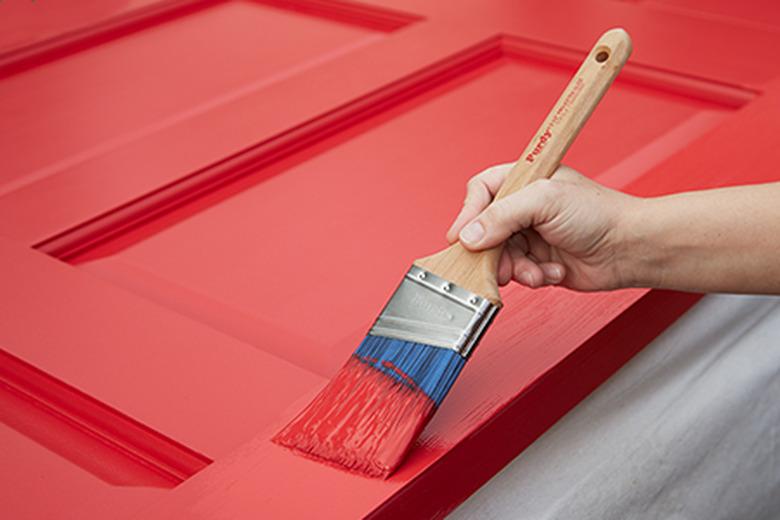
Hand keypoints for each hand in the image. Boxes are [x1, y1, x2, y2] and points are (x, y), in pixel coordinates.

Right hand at [446, 163, 639, 290]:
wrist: (629, 248)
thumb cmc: (601, 214)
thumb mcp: (544, 201)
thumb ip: (502, 215)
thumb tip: (470, 235)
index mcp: (524, 180)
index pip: (481, 192)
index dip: (468, 214)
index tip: (461, 237)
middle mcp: (524, 207)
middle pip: (484, 229)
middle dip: (492, 250)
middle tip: (498, 262)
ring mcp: (530, 235)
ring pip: (500, 256)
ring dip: (516, 267)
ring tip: (534, 269)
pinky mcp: (538, 260)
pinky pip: (518, 273)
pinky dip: (533, 276)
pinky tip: (552, 271)